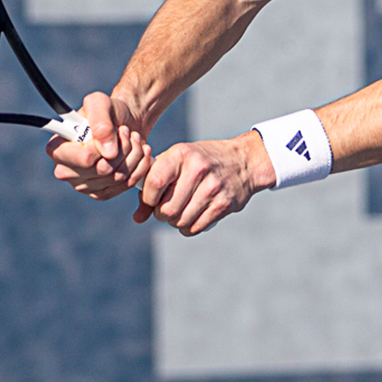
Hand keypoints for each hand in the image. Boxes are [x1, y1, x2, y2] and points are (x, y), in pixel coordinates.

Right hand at [48, 91, 150, 199]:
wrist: (123, 124)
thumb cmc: (107, 111)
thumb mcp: (100, 103)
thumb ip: (100, 121)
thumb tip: (108, 153)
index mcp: (57, 150)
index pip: (85, 159)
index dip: (105, 145)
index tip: (115, 129)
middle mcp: (65, 171)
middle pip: (104, 170)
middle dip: (124, 148)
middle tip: (128, 132)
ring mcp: (82, 186)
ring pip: (118, 178)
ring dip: (134, 155)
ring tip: (134, 138)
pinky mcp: (100, 193)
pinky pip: (125, 185)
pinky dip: (139, 167)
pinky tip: (140, 152)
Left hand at [137, 132, 276, 233]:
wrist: (244, 161)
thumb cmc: (202, 161)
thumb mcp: (177, 162)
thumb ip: (154, 185)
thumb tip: (137, 218)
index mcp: (181, 154)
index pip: (154, 183)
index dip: (148, 198)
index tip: (152, 199)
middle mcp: (198, 169)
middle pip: (166, 209)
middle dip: (161, 214)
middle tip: (166, 208)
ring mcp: (213, 188)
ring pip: (180, 221)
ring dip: (175, 222)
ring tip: (180, 212)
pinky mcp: (224, 204)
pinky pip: (195, 228)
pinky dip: (188, 228)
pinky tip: (192, 217)